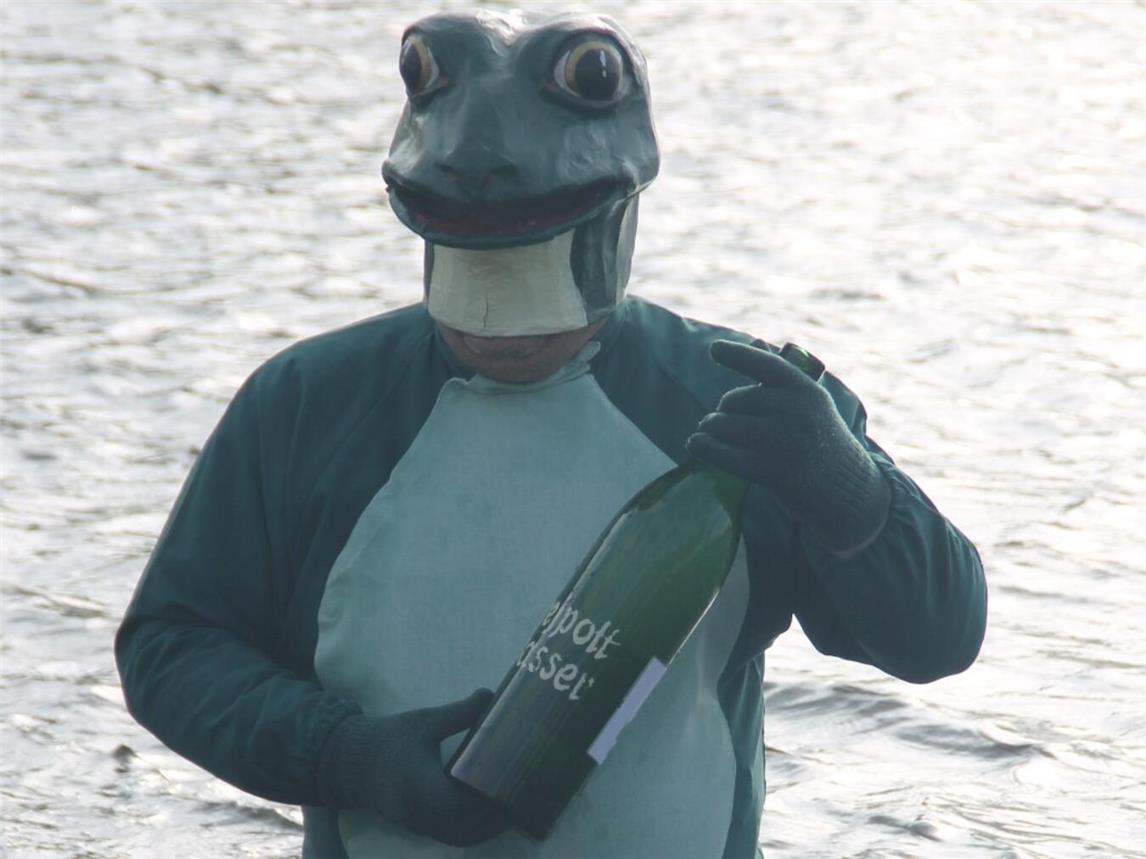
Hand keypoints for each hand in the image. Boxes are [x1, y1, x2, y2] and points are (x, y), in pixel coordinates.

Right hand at [317, 689, 509, 845]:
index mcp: (421, 786)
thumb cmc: (388, 739)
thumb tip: (492, 694)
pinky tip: (492, 814)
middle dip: (498, 816)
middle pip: (468, 826)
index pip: (460, 804)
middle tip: (526, 795)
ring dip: (490, 827)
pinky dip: (475, 830)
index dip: (489, 801)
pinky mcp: (419, 827)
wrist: (348, 762)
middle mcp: (421, 813)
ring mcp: (419, 824)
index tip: (514, 787)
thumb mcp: (424, 722)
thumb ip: (459, 713)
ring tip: (516, 805)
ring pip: (462, 836)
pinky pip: (453, 837)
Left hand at [686, 340, 889, 551]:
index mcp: (805, 390)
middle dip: (725, 408)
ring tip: (710, 430)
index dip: (738, 355)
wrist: (845, 488)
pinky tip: (695, 444)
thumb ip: (780, 381)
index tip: (714, 349)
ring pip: (724, 425)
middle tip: (722, 418)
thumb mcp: (811, 404)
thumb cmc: (821, 440)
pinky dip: (704, 447)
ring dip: (710, 427)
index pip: (766, 365)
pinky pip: (724, 454)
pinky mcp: (770, 470)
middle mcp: (794, 412)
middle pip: (735, 400)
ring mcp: (782, 441)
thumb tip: (750, 345)